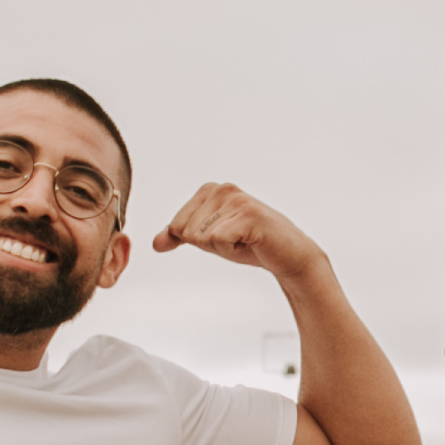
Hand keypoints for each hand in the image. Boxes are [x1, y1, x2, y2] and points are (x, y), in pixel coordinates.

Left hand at [153, 183, 324, 278]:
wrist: (287, 255)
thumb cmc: (250, 244)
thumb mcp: (209, 240)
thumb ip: (181, 237)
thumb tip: (156, 243)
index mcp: (209, 190)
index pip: (177, 226)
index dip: (199, 241)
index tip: (224, 236)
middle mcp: (222, 189)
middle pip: (187, 231)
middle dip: (210, 246)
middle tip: (237, 240)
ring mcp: (236, 200)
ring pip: (202, 237)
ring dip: (223, 248)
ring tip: (244, 240)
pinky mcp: (248, 214)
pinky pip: (217, 240)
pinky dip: (232, 250)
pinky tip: (250, 242)